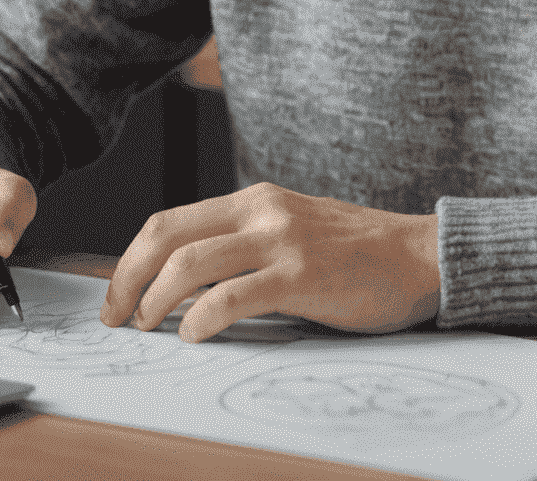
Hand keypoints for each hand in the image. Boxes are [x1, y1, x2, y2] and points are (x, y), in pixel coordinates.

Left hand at [99, 181, 439, 341]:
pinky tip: (194, 335)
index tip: (117, 296)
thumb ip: (246, 246)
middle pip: (166, 235)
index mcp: (255, 201)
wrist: (420, 256)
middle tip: (116, 317)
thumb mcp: (292, 232)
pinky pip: (231, 296)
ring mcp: (282, 241)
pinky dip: (200, 319)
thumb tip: (185, 285)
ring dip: (154, 300)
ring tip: (148, 328)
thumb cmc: (356, 254)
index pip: (169, 221)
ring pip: (189, 263)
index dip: (130, 260)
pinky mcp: (302, 275)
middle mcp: (262, 212)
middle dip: (126, 278)